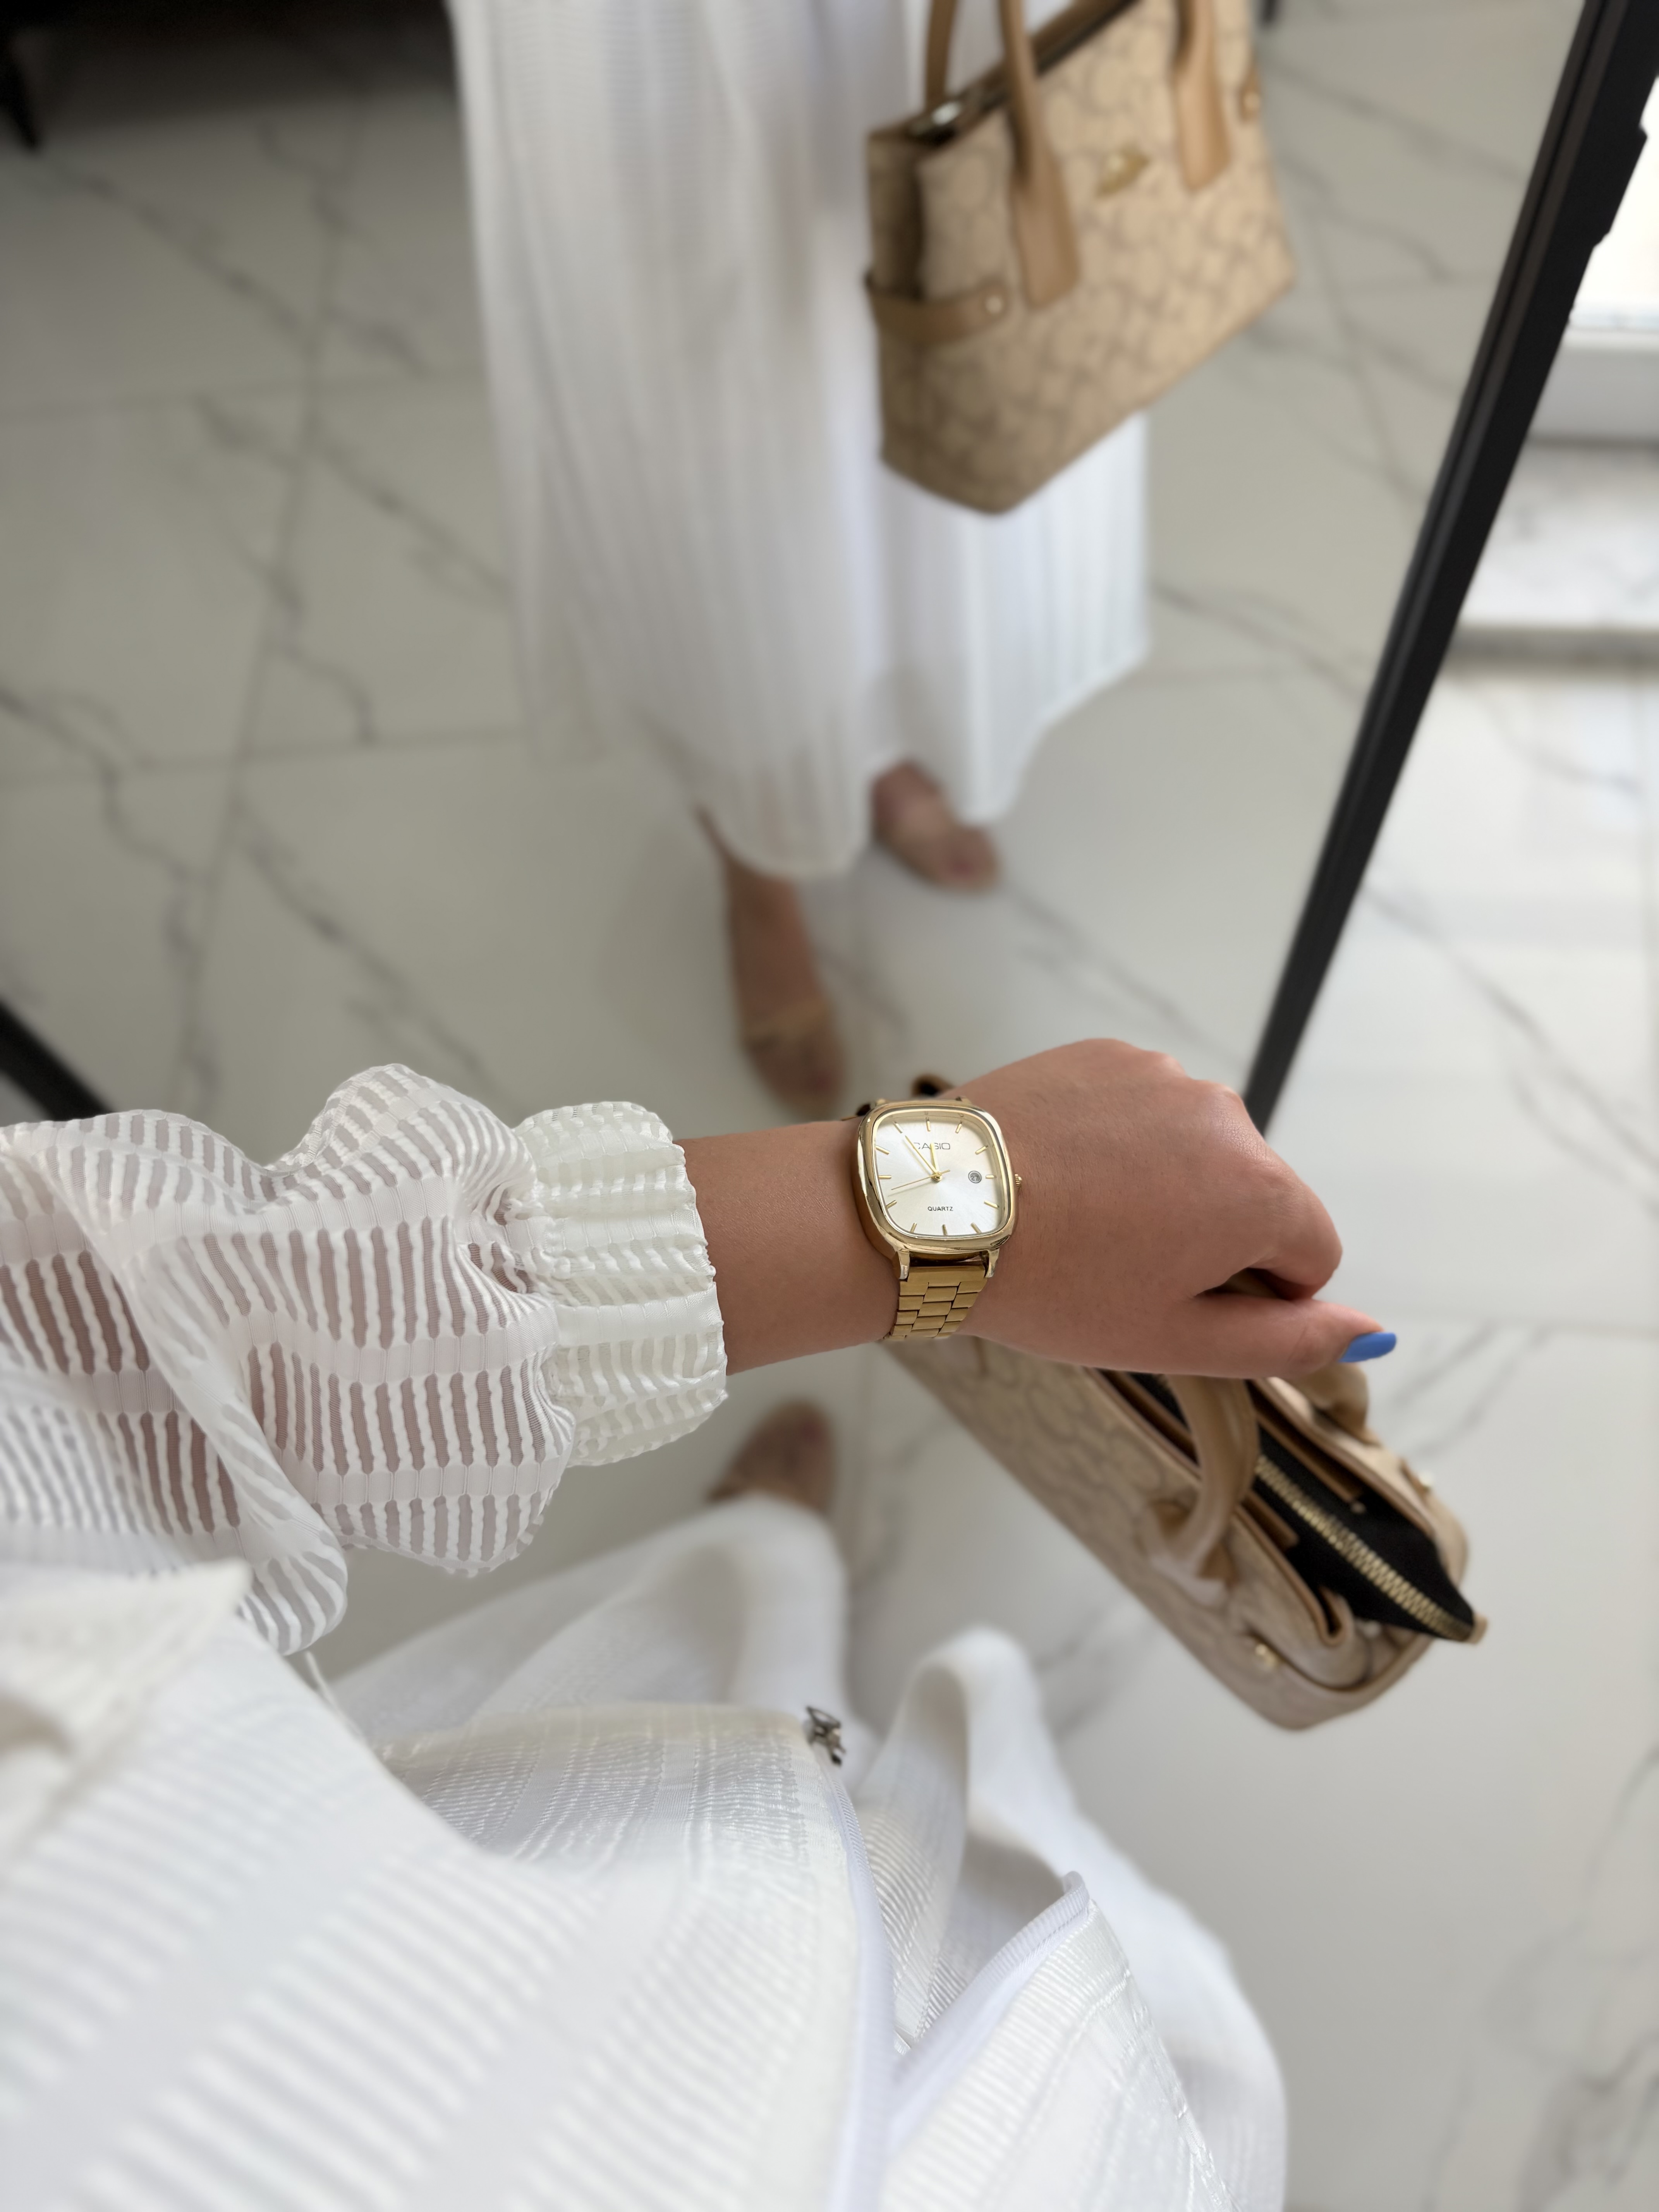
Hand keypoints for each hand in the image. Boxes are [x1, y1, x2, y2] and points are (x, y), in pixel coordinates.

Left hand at [679, 1038, 1379, 1376]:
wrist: (936, 1210)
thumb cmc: (1054, 1287)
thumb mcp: (1177, 1339)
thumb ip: (1290, 1341)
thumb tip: (1373, 1336)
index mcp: (1260, 1191)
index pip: (1311, 1255)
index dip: (1255, 1293)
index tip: (1177, 1300)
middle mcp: (1228, 1117)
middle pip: (1257, 1196)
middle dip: (1210, 1237)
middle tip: (1119, 1268)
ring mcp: (1165, 1076)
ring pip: (1198, 1151)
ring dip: (1165, 1187)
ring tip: (1083, 1221)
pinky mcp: (1109, 1054)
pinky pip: (1145, 1111)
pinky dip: (1121, 1144)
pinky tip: (1064, 1177)